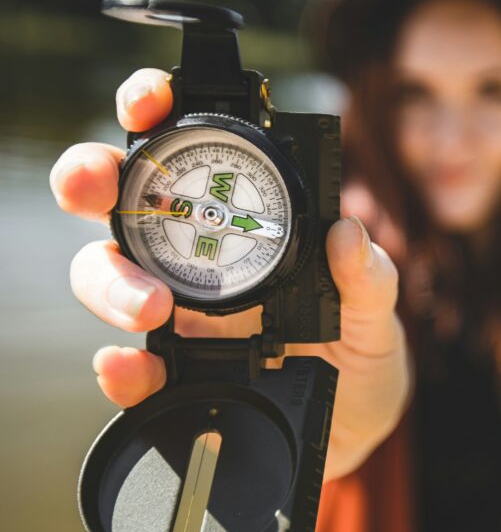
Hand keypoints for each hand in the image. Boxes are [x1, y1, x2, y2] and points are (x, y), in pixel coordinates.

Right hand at [50, 68, 413, 480]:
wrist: (355, 429)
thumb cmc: (363, 355)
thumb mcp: (377, 312)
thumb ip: (368, 277)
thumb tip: (348, 233)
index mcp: (243, 223)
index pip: (186, 151)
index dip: (155, 111)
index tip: (150, 102)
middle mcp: (196, 258)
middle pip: (120, 202)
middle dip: (91, 179)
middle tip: (96, 187)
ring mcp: (177, 315)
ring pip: (106, 276)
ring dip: (110, 281)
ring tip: (151, 307)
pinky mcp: (172, 376)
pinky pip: (129, 368)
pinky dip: (120, 368)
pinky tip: (128, 367)